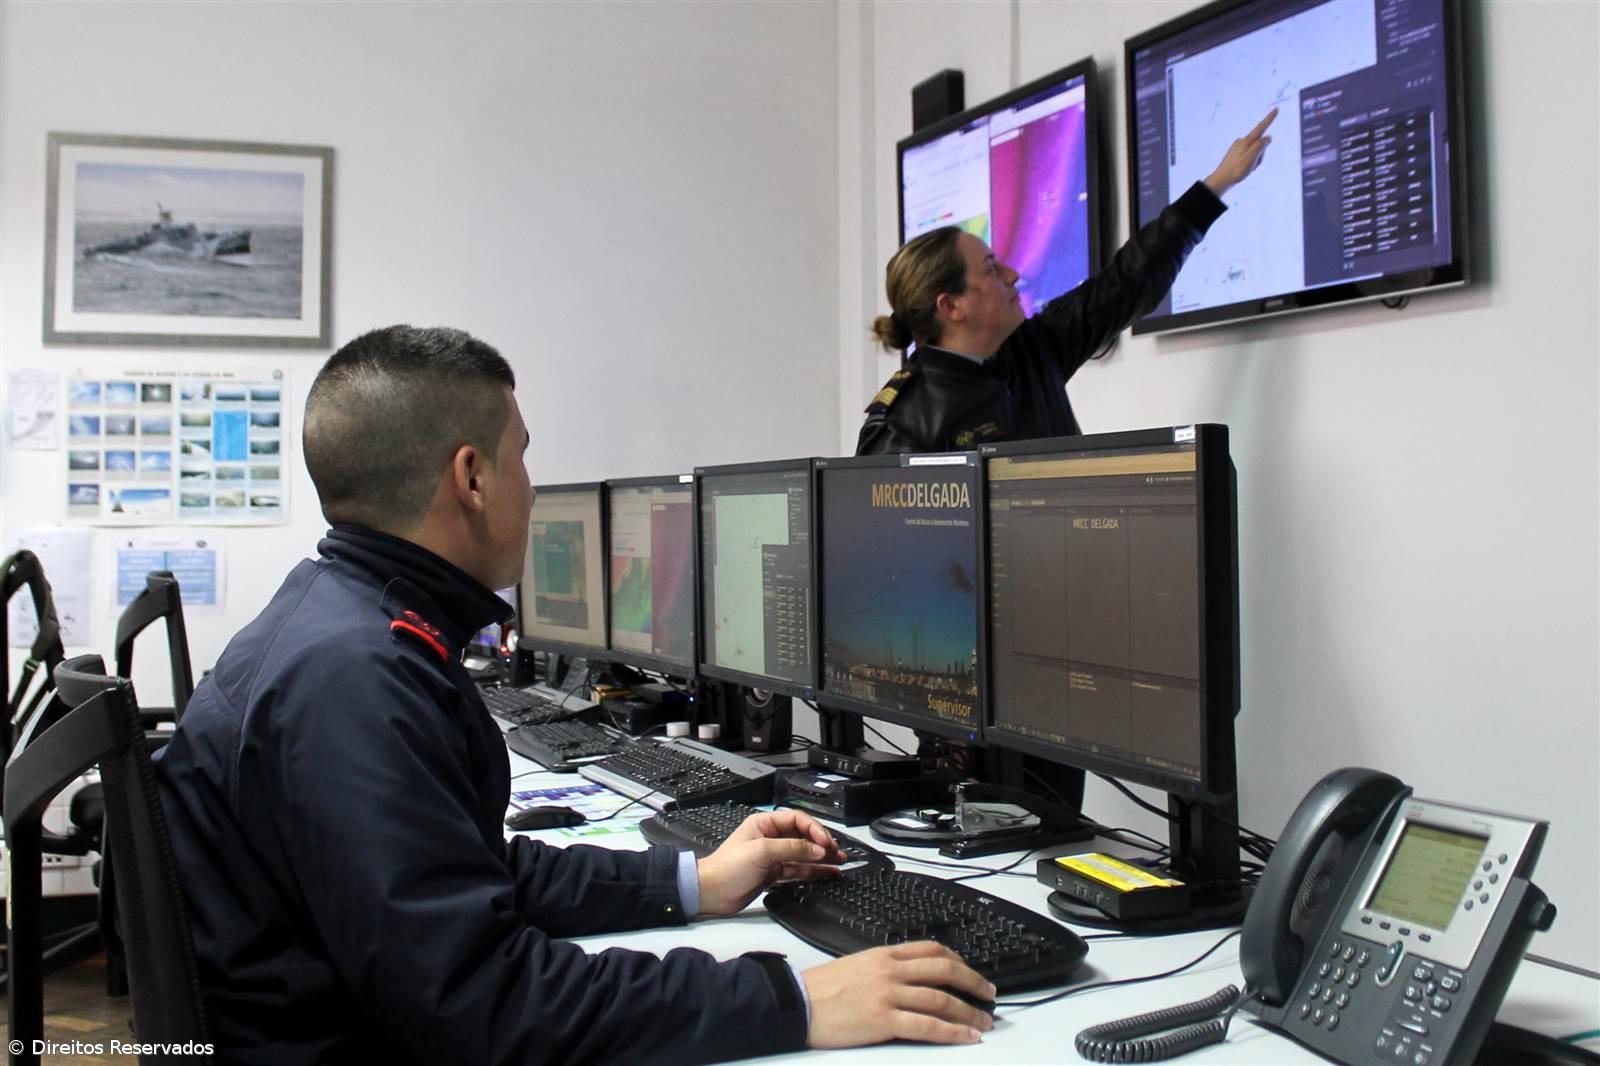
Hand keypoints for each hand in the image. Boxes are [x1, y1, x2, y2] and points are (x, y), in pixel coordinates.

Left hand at [695, 809, 844, 915]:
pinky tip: (827, 872)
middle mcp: (771, 837)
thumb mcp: (761, 852)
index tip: (825, 841)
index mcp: (764, 823)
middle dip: (822, 842)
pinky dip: (813, 870)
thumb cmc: (727, 867)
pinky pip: (799, 868)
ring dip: (821, 857)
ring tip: (839, 861)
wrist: (711, 892)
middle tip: (837, 851)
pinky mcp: (774, 873)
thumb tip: (817, 848)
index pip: (797, 820)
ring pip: (804, 853)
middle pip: (804, 835)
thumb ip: (791, 848)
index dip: (814, 828)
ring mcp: (773, 856)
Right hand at [803, 942, 996, 1047]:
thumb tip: (912, 976)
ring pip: (941, 999)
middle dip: (973, 982)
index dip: (959, 960)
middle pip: (944, 970)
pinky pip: (927, 1026)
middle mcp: (891, 970)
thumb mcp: (857, 964)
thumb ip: (886, 967)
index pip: (931, 949)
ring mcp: (888, 994)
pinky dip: (952, 1031)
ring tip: (984, 1022)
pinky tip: (966, 1036)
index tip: (971, 971)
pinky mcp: (884, 1020)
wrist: (798, 1004)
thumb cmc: (822, 989)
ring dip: (969, 1011)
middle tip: (990, 994)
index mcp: (884, 954)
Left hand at [1205, 107, 1277, 195]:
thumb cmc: (1237, 170)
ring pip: (1255, 152)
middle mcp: (1242, 141)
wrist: (1221, 180)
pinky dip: (1250, 163)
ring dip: (1255, 160)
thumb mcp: (1252, 157)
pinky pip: (1249, 156)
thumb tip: (1268, 137)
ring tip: (1247, 168)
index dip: (1270, 119)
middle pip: (1260, 144)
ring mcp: (1238, 147)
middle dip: (1261, 155)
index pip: (1261, 127)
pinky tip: (1243, 169)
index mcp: (1246, 141)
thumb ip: (1261, 146)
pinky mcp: (1236, 153)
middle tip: (1252, 165)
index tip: (1276, 109)